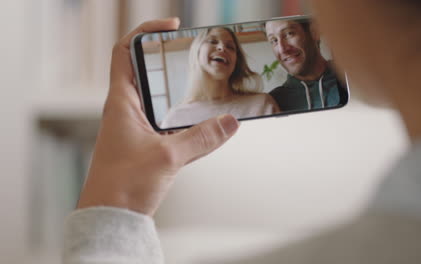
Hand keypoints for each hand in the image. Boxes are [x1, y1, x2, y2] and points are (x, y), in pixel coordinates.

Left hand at [76, 18, 239, 215]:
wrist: (110, 217)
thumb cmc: (122, 186)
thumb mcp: (168, 157)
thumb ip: (202, 138)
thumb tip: (230, 122)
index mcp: (121, 102)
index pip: (125, 52)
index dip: (145, 32)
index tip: (171, 26)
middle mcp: (126, 110)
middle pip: (146, 71)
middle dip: (169, 60)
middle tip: (195, 55)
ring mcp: (135, 127)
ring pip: (158, 97)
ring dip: (178, 90)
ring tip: (204, 85)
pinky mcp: (144, 144)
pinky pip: (165, 121)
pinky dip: (182, 116)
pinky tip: (201, 121)